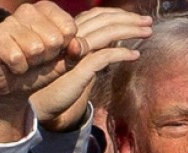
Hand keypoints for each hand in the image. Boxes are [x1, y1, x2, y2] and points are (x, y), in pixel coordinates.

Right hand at [0, 2, 80, 142]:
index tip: (54, 51)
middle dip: (49, 56)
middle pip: (54, 39)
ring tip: (26, 61)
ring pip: (35, 48)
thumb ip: (76, 52)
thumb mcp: (65, 62)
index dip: (65, 47)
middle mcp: (28, 10)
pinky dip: (19, 68)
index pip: (69, 28)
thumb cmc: (41, 69)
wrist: (14, 87)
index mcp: (47, 10)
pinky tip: (14, 65)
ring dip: (33, 63)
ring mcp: (9, 22)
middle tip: (37, 58)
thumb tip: (77, 45)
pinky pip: (17, 58)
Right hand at [31, 8, 151, 130]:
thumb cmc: (57, 83)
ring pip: (106, 33)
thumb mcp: (76, 61)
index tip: (137, 18)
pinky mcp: (77, 69)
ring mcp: (73, 52)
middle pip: (103, 20)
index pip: (97, 15)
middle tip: (148, 22)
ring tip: (147, 32)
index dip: (118, 14)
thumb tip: (113, 43)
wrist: (38, 102)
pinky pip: (103, 56)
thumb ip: (91, 50)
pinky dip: (121, 54)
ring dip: (130, 30)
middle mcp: (71, 38)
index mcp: (71, 33)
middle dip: (129, 19)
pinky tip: (135, 56)